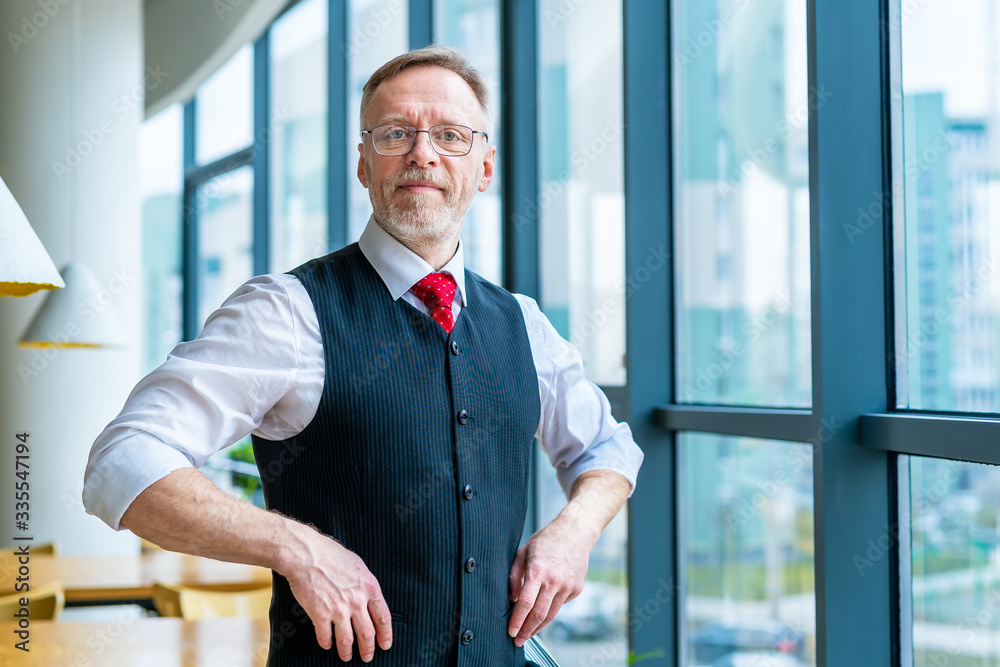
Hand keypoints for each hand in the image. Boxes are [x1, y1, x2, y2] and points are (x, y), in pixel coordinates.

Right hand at [281, 528, 392, 662]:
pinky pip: (325, 637)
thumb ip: (365, 585)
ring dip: (347, 652)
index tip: (385, 644)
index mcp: (369, 588)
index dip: (386, 634)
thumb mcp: (358, 566)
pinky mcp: (320, 614)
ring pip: (347, 640)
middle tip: (368, 656)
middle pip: (367, 633)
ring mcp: (338, 609)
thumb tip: (369, 599)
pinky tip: (327, 644)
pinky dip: (326, 643)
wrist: (306, 554)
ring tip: (347, 656)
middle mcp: (357, 601)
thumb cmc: (331, 555)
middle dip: (368, 648)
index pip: (384, 617)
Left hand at [506, 517, 593, 646]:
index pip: (525, 603)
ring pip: (551, 614)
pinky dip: (550, 610)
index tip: (510, 632)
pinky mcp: (576, 588)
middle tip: (518, 640)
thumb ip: (514, 577)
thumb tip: (512, 599)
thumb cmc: (545, 540)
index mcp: (538, 571)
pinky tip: (542, 612)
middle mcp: (554, 581)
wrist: (575, 532)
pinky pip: (560, 604)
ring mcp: (567, 586)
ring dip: (538, 627)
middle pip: (539, 614)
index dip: (517, 620)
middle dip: (527, 630)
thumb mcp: (522, 552)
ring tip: (528, 634)